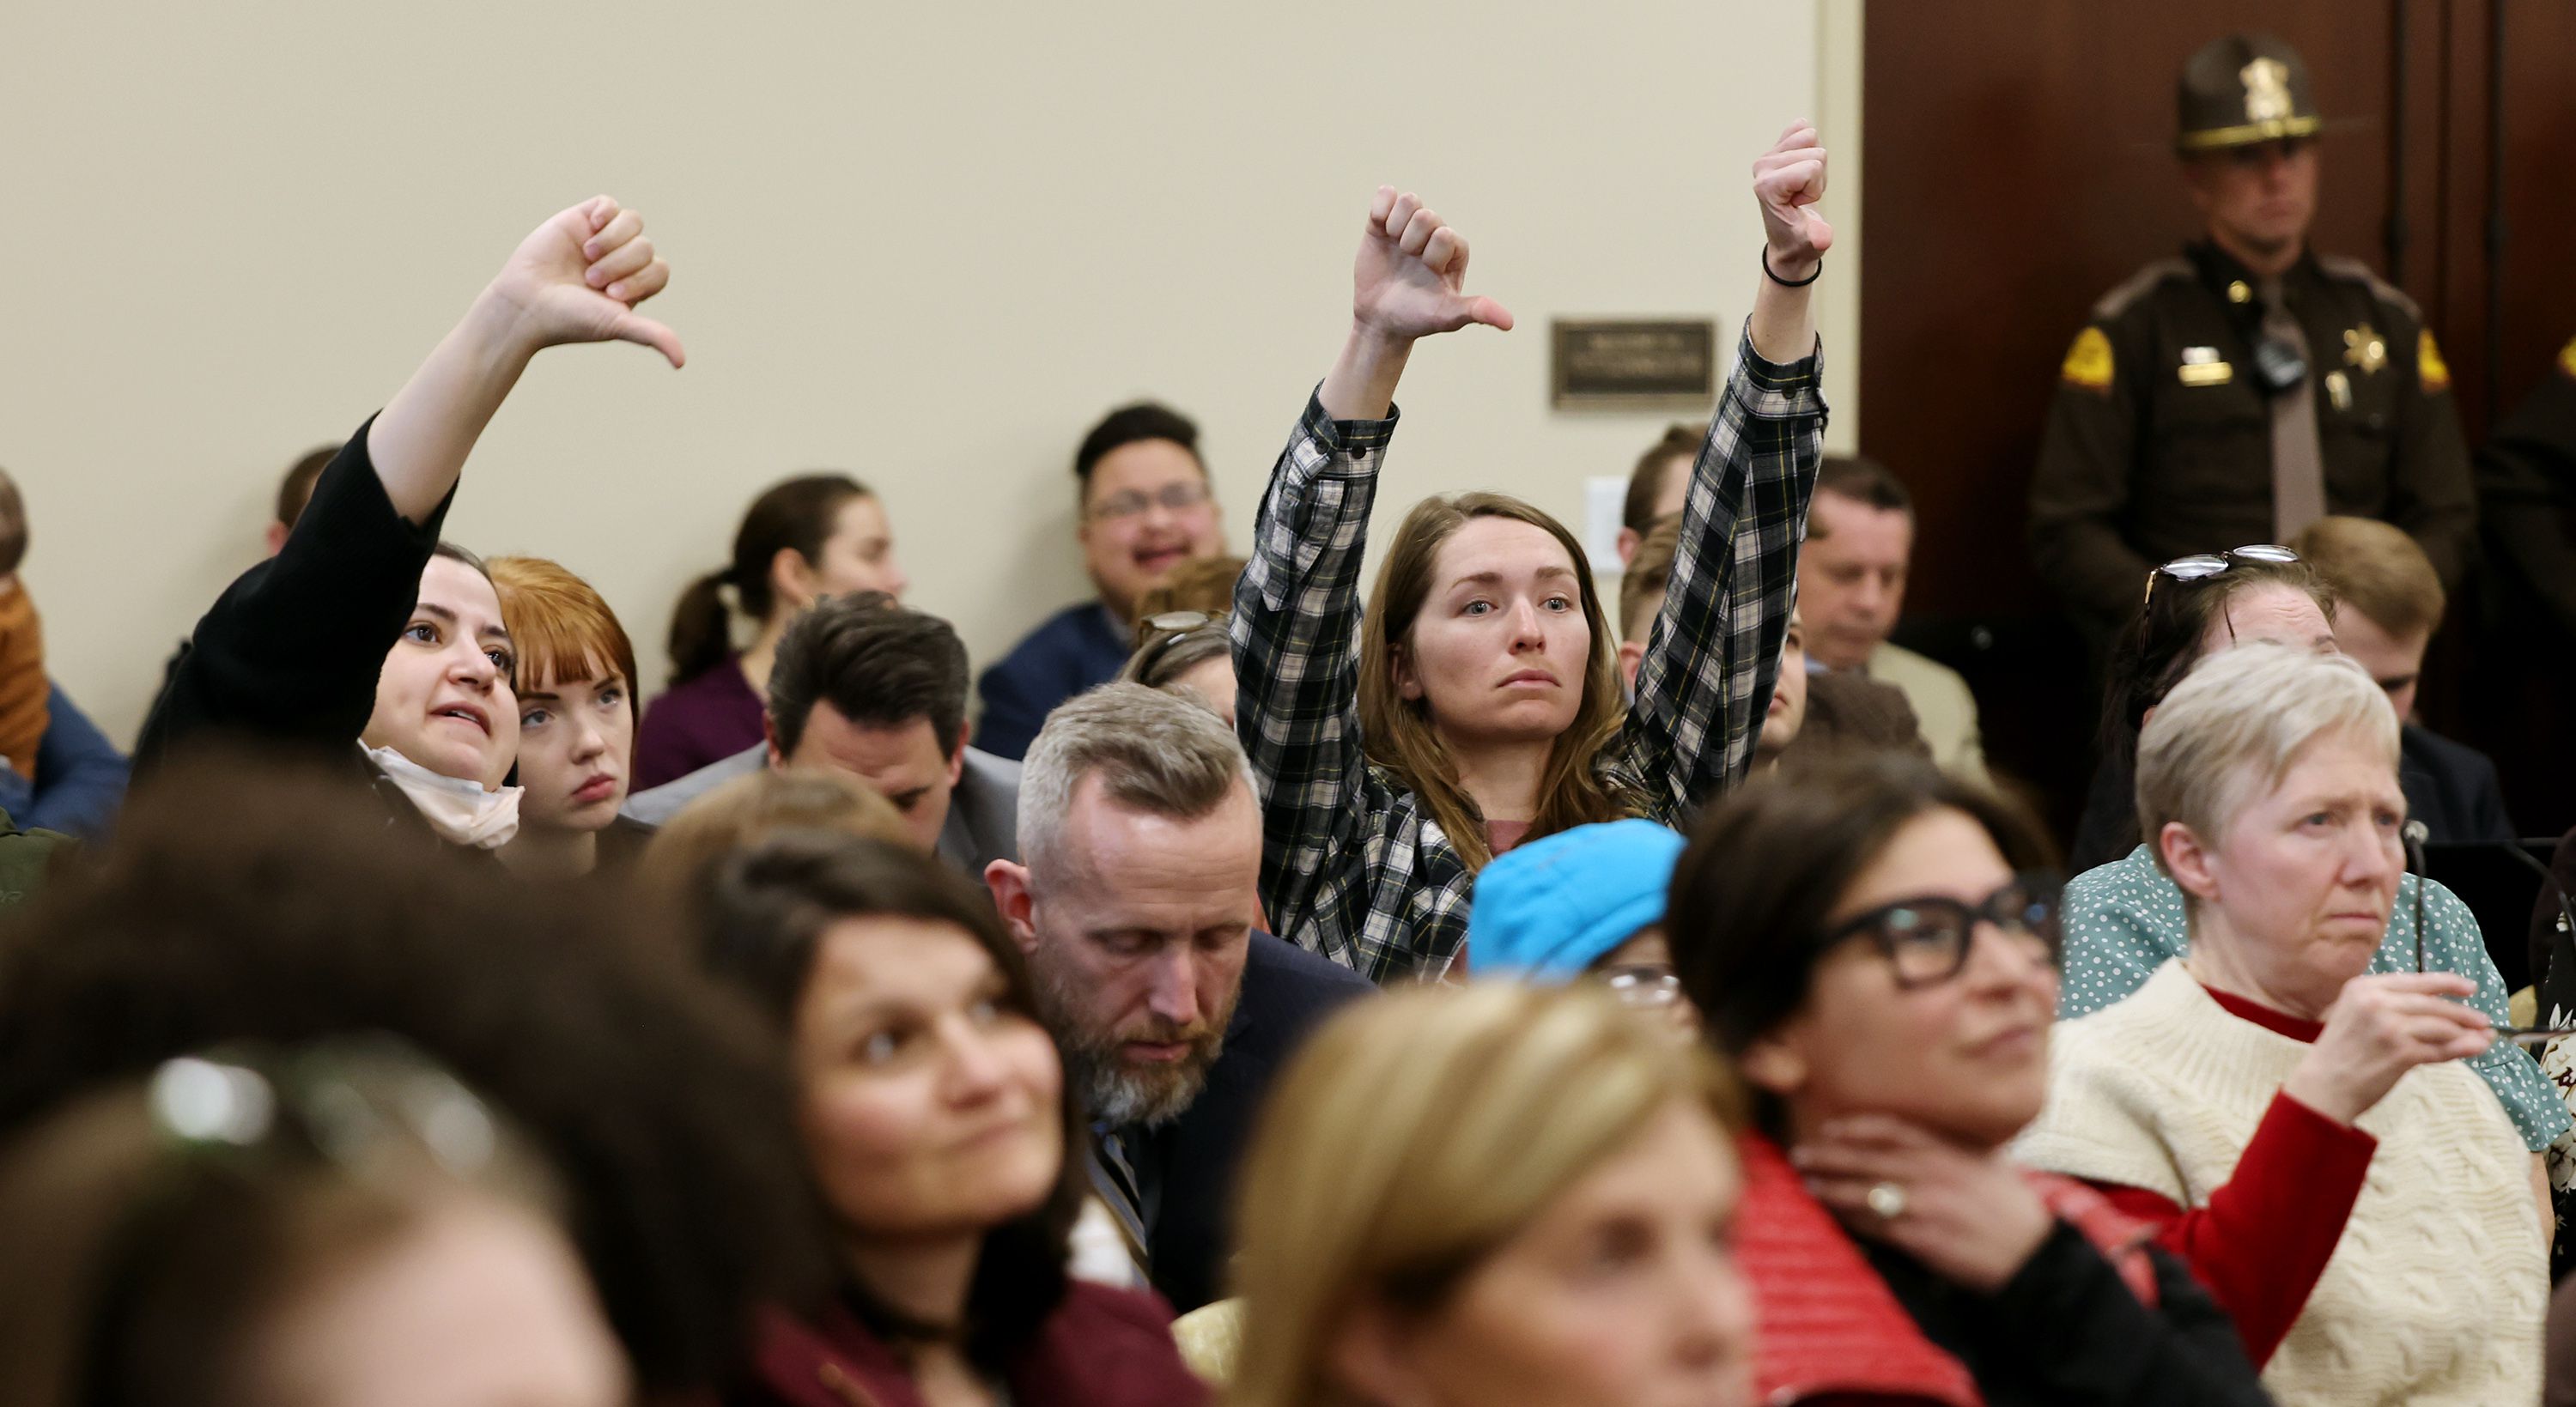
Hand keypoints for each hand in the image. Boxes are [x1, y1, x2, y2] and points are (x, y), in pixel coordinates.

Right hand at [483, 196, 683, 366]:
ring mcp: (601, 240)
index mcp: (634, 286)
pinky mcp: (580, 220)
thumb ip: (652, 336)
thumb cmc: (569, 319)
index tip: (611, 295)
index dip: (640, 279)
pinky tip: (592, 225)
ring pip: (633, 222)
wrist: (524, 303)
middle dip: (621, 264)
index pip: (659, 270)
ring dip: (614, 240)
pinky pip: (609, 204)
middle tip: (592, 280)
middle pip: (645, 247)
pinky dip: (606, 212)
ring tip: (589, 256)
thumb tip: (681, 363)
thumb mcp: (616, 325)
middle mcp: (621, 261)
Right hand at [1349, 187, 1513, 343]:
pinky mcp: (1383, 221)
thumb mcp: (1446, 316)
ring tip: (1394, 247)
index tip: (1427, 273)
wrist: (1379, 319)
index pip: (1445, 234)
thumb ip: (1476, 311)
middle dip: (1411, 243)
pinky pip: (1385, 194)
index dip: (1430, 255)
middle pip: (1426, 215)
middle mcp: (1435, 232)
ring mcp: (1409, 225)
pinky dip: (1380, 208)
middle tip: (1408, 263)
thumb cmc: (1416, 317)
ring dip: (1395, 227)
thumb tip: (1509, 324)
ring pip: (1408, 200)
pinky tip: (1380, 230)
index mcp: (1456, 249)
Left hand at [1752, 122, 1831, 277]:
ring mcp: (1768, 154)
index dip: (1815, 188)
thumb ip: (1817, 239)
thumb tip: (1822, 238)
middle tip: (1802, 198)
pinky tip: (1801, 167)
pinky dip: (1810, 145)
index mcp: (1766, 186)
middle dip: (1817, 177)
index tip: (1799, 205)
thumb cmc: (1799, 241)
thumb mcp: (1811, 245)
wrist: (1789, 239)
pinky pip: (1802, 127)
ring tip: (1802, 186)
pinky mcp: (1776, 146)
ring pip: (1811, 137)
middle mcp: (1762, 166)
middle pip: (1816, 152)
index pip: (1812, 167)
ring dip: (1815, 164)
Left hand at [1793, 1114, 2052, 1292]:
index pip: (1890, 1129)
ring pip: (1863, 1192)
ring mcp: (1923, 1205)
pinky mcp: (1920, 1238)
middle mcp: (1931, 1172)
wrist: (2034, 1254)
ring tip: (1807, 1183)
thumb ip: (1950, 1147)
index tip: (1830, 1129)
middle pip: (1866, 1158)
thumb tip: (1915, 1138)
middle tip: (1800, 1154)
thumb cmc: (2012, 1208)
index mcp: (1948, 1150)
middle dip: (1828, 1156)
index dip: (1855, 1127)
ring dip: (1829, 1188)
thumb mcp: (1986, 1163)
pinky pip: (1874, 1227)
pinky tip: (1833, 1217)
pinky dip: (1850, 1220)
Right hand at [2281, 972, 2491, 1125]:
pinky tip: (2475, 1048)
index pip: (2415, 980)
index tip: (2469, 988)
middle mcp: (2376, 1002)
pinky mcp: (2400, 1053)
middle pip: (2432, 1003)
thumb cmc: (2341, 1051)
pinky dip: (2461, 1049)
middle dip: (2463, 1012)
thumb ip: (2392, 1005)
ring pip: (2440, 1025)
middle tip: (2483, 1020)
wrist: (2323, 1084)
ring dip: (2467, 1032)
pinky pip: (2439, 1049)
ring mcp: (2389, 1027)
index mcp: (2363, 987)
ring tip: (2483, 1037)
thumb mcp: (2357, 1014)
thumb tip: (2441, 1007)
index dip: (2447, 983)